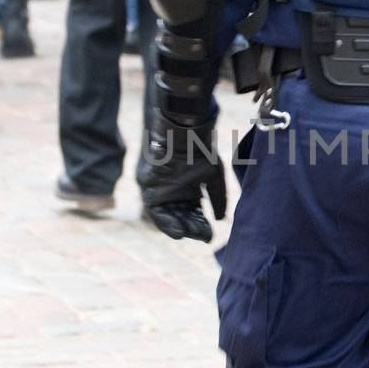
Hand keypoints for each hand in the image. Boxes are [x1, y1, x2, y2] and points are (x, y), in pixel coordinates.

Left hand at [141, 124, 226, 242]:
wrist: (184, 131)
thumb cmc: (200, 151)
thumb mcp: (214, 177)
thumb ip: (218, 198)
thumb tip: (221, 220)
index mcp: (189, 189)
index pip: (194, 213)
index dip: (201, 224)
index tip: (209, 234)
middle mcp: (174, 191)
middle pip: (181, 216)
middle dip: (191, 228)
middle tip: (200, 236)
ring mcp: (160, 190)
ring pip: (168, 215)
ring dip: (178, 227)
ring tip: (187, 235)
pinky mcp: (147, 186)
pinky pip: (154, 209)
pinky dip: (165, 221)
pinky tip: (177, 230)